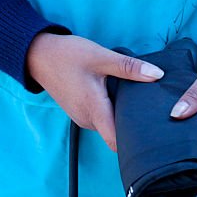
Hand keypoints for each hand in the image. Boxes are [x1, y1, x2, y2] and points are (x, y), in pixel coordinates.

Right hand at [26, 33, 163, 151]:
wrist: (38, 54)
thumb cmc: (68, 55)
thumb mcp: (101, 57)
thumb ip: (129, 68)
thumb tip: (157, 75)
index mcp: (94, 110)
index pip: (117, 142)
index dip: (135, 140)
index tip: (151, 131)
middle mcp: (87, 120)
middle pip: (115, 133)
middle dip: (131, 123)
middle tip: (150, 108)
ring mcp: (81, 117)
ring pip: (107, 124)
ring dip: (119, 114)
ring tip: (134, 98)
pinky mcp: (79, 111)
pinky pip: (99, 117)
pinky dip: (109, 109)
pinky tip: (116, 93)